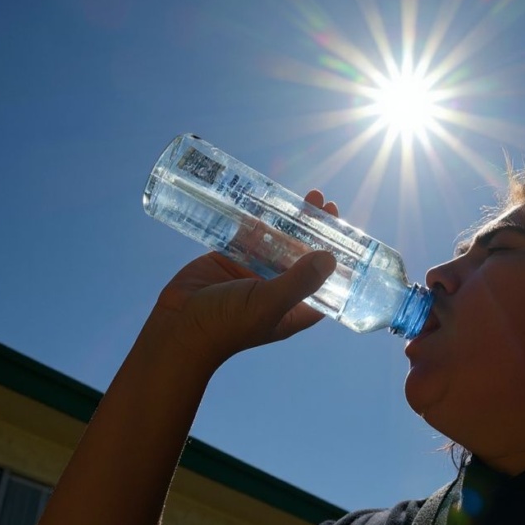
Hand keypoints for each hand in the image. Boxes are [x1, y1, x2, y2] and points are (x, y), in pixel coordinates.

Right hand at [149, 191, 339, 367]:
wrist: (177, 327)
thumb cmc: (225, 325)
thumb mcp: (268, 304)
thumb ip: (299, 282)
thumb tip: (331, 257)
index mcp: (294, 308)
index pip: (326, 283)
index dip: (338, 259)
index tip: (347, 234)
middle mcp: (278, 290)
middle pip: (304, 255)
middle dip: (316, 231)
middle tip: (325, 204)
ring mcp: (254, 273)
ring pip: (280, 241)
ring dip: (293, 221)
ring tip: (308, 196)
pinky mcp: (231, 259)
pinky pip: (252, 235)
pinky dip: (262, 219)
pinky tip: (272, 200)